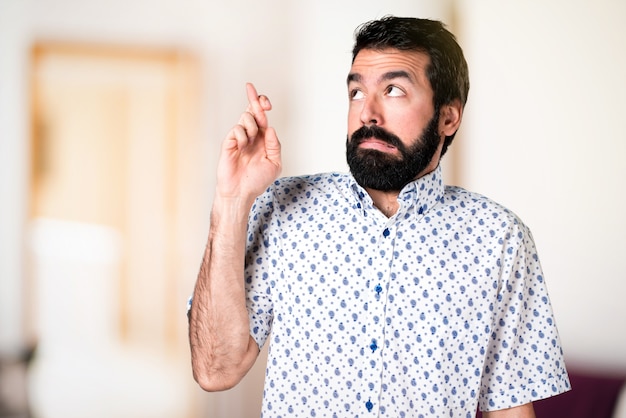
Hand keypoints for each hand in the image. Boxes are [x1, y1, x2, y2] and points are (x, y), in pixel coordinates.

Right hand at [216, 83, 281, 199]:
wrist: (241, 192)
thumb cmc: (257, 180)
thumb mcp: (274, 163)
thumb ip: (275, 145)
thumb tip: (271, 129)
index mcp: (262, 139)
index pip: (263, 117)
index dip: (263, 105)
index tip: (267, 102)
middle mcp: (251, 136)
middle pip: (252, 111)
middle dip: (255, 99)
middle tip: (251, 88)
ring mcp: (239, 138)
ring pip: (246, 117)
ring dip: (252, 126)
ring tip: (251, 142)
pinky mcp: (229, 142)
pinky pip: (237, 129)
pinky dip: (243, 137)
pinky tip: (242, 147)